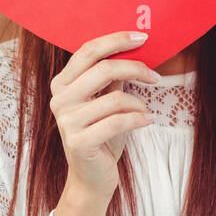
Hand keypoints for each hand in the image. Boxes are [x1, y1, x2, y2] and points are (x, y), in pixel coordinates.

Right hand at [49, 30, 159, 202]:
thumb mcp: (105, 101)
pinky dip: (138, 119)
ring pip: (114, 98)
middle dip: (135, 69)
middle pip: (103, 69)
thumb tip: (133, 48)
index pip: (88, 51)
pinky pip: (118, 122)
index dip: (116, 40)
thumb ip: (110, 77)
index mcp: (62, 84)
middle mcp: (59, 100)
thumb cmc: (101, 136)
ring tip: (145, 110)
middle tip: (155, 76)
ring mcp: (67, 121)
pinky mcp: (79, 142)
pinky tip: (147, 120)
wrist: (91, 178)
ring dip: (138, 103)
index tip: (142, 37)